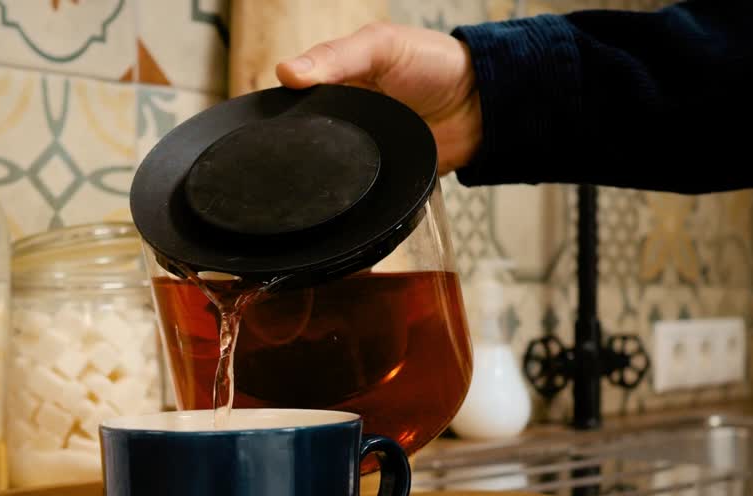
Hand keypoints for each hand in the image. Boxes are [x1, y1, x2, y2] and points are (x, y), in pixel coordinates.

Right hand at [276, 22, 481, 174]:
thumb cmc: (435, 65)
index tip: (270, 123)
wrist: (482, 107)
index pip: (293, 100)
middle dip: (298, 147)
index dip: (281, 111)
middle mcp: (342, 117)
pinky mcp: (377, 177)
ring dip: (322, 172)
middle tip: (290, 156)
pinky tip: (339, 192)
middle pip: (305, 138)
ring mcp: (359, 149)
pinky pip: (354, 190)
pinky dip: (347, 192)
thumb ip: (338, 56)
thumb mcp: (382, 47)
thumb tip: (287, 72)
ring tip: (310, 178)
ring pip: (325, 167)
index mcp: (335, 82)